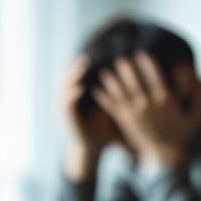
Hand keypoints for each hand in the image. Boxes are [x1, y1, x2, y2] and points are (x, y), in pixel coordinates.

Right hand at [61, 56, 120, 182]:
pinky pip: (67, 104)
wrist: (90, 147)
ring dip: (72, 77)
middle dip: (77, 67)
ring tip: (82, 67)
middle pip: (71, 77)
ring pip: (65, 87)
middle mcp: (71, 98)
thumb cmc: (104, 128)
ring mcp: (68, 108)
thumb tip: (134, 80)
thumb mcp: (112, 108)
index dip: (86, 65)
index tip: (96, 54)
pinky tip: (80, 88)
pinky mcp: (68, 118)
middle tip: (86, 56)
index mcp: (81, 95)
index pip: (81, 75)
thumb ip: (117, 94)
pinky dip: (72, 95)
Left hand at [92, 51, 200, 169]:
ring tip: (105, 70)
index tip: (141, 53)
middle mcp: (148, 105)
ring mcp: (135, 114)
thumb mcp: (196, 117)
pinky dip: (103, 98)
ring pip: (121, 92)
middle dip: (126, 69)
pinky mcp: (126, 123)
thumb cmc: (182, 136)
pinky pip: (112, 108)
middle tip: (120, 57)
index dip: (147, 63)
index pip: (155, 76)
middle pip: (135, 81)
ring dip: (111, 80)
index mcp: (165, 100)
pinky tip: (96, 90)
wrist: (165, 158)